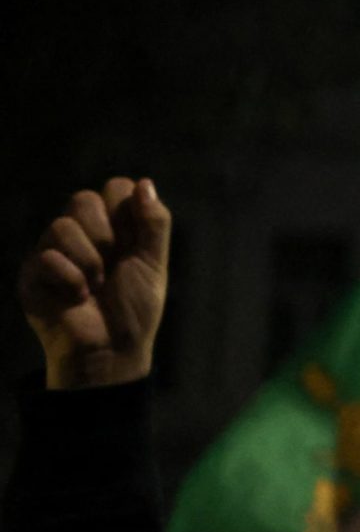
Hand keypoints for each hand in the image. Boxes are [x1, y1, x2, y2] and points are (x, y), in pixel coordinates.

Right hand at [19, 178, 172, 390]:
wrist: (113, 349)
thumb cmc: (135, 308)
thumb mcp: (154, 262)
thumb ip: (154, 223)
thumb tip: (144, 182)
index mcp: (112, 226)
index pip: (114, 187)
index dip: (126, 210)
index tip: (134, 242)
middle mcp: (80, 234)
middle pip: (83, 199)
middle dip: (106, 234)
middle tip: (112, 264)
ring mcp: (53, 252)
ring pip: (62, 225)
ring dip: (89, 260)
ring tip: (96, 285)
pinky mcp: (32, 275)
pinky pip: (47, 257)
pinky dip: (71, 279)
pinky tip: (78, 298)